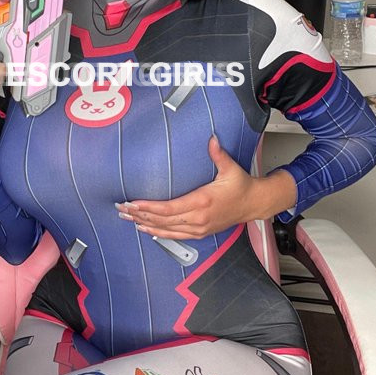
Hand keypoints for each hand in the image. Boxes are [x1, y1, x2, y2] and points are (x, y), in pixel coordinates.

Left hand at [115, 136, 296, 239]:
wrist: (254, 204)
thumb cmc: (241, 186)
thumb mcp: (231, 168)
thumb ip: (218, 154)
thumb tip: (211, 139)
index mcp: (202, 202)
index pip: (169, 208)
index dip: (148, 207)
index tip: (133, 202)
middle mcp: (197, 218)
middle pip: (162, 220)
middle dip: (140, 215)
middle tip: (121, 209)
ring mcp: (198, 228)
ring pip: (166, 229)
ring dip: (144, 224)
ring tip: (127, 218)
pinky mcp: (200, 232)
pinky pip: (174, 236)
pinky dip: (158, 233)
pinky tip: (145, 229)